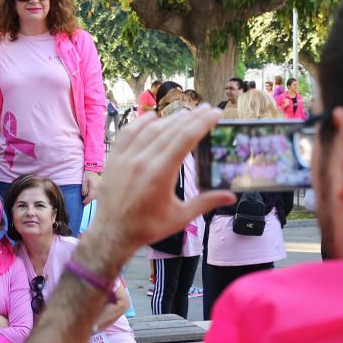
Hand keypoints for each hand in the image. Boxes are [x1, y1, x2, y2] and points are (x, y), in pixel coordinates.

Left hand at [84, 106, 235, 259]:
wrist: (112, 233)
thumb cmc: (147, 227)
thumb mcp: (180, 217)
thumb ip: (206, 203)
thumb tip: (231, 197)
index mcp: (161, 173)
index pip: (186, 139)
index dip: (202, 123)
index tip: (215, 113)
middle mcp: (142, 161)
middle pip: (171, 130)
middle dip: (191, 117)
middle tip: (206, 108)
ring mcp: (126, 158)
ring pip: (151, 129)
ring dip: (170, 119)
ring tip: (186, 113)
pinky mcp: (114, 160)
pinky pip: (128, 134)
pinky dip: (141, 123)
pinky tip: (152, 117)